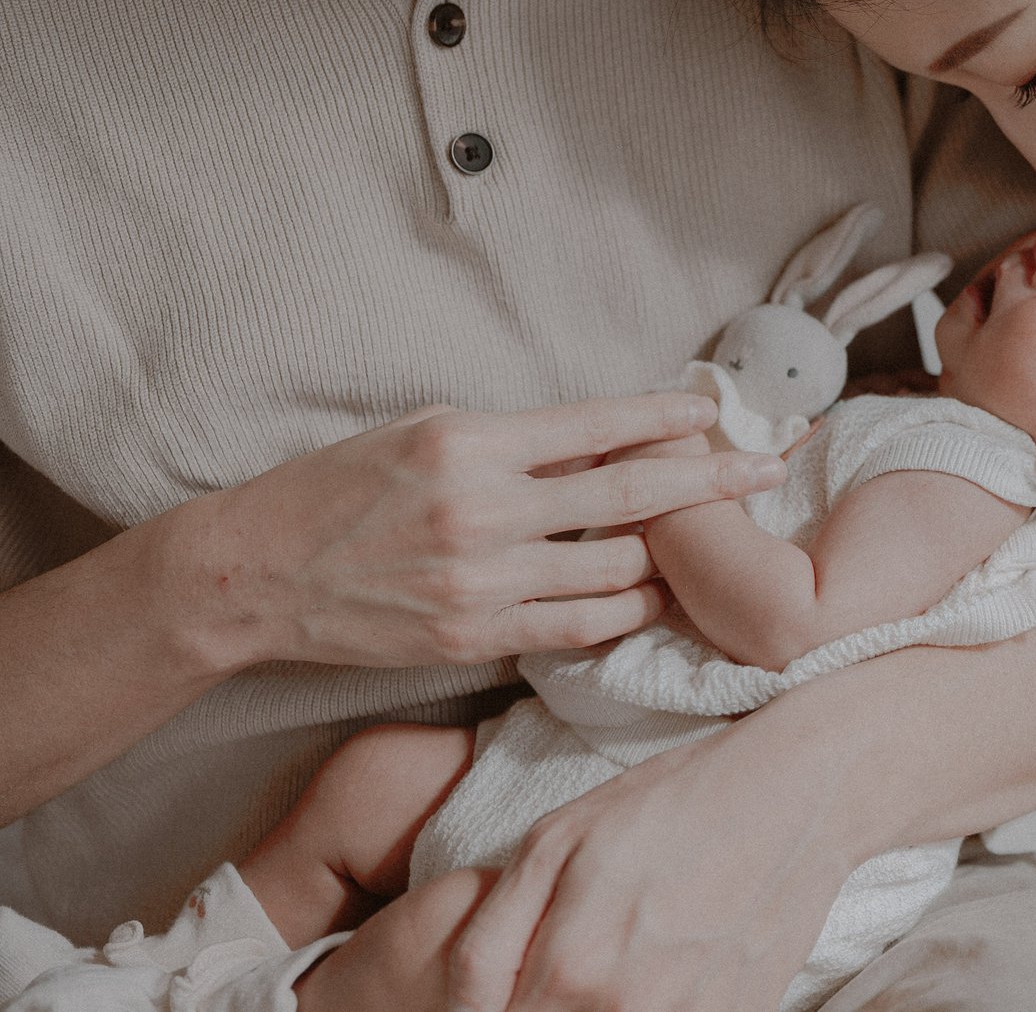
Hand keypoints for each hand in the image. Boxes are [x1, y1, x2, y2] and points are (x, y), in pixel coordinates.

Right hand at [200, 394, 787, 669]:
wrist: (256, 573)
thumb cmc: (343, 488)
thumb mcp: (429, 432)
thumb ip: (519, 437)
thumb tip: (610, 434)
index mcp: (473, 444)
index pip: (599, 424)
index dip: (669, 415)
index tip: (719, 407)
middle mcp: (484, 511)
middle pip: (631, 495)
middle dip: (713, 481)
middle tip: (771, 467)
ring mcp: (481, 581)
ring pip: (617, 569)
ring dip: (674, 553)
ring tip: (719, 540)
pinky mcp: (472, 636)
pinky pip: (579, 627)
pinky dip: (629, 610)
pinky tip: (660, 596)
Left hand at [446, 703, 860, 1011]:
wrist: (802, 793)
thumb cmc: (674, 803)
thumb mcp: (555, 843)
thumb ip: (488, 942)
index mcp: (571, 973)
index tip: (510, 989)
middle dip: (544, 1009)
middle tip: (570, 964)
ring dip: (597, 1011)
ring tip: (620, 963)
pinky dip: (659, 1007)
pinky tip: (664, 971)